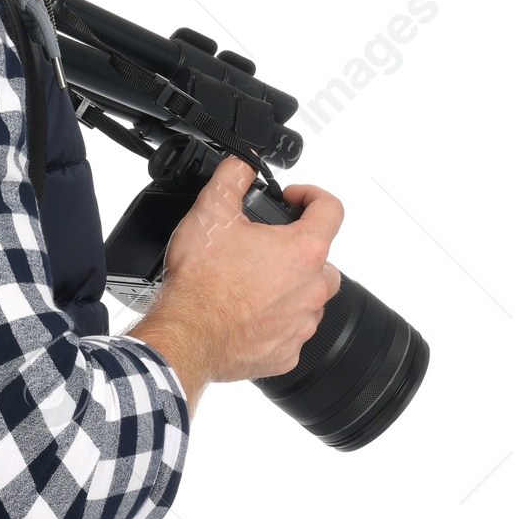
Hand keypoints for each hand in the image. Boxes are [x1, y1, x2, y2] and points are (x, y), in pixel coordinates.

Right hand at [128, 157, 342, 412]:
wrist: (187, 333)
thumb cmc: (202, 280)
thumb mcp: (211, 211)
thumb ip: (232, 177)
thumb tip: (242, 165)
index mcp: (303, 251)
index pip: (330, 209)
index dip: (311, 195)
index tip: (293, 199)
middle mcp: (311, 289)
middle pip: (322, 259)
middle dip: (298, 248)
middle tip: (263, 247)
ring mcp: (301, 324)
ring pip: (308, 298)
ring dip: (287, 287)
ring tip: (249, 282)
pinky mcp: (286, 353)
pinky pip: (290, 333)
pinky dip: (273, 322)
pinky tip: (244, 313)